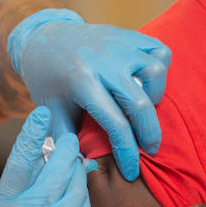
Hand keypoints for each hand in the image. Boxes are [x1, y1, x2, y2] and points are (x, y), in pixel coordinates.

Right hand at [0, 107, 92, 206]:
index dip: (31, 135)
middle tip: (70, 141)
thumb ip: (21, 186)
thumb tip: (43, 150)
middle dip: (66, 153)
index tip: (41, 114)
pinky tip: (79, 198)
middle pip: (55, 173)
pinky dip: (83, 203)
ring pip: (77, 192)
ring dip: (78, 176)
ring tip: (75, 167)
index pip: (19, 163)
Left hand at [8, 8, 170, 181]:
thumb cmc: (48, 80)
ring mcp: (118, 44)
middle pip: (140, 103)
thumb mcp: (50, 111)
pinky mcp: (128, 35)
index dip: (127, 153)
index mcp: (81, 82)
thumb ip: (66, 140)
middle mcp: (103, 62)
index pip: (115, 124)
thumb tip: (86, 169)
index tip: (131, 171)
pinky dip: (161, 68)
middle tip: (149, 149)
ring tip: (144, 108)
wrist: (44, 38)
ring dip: (156, 96)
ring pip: (156, 72)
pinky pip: (159, 50)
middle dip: (149, 134)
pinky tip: (147, 83)